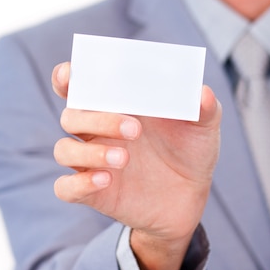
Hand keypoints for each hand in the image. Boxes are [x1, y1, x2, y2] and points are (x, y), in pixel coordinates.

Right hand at [52, 62, 220, 269]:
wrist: (192, 196)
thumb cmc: (190, 148)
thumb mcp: (203, 127)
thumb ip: (204, 108)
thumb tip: (203, 92)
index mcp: (116, 105)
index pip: (77, 85)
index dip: (67, 77)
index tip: (71, 74)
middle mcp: (97, 130)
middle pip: (72, 115)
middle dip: (97, 118)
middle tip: (135, 129)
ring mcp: (93, 160)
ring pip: (65, 149)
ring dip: (90, 152)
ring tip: (125, 158)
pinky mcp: (94, 193)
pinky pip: (66, 187)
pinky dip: (79, 183)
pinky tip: (106, 180)